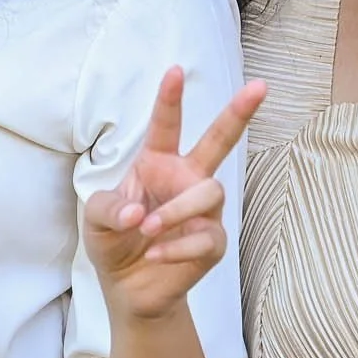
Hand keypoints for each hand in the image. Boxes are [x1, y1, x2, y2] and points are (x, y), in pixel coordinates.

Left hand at [84, 67, 265, 324]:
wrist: (128, 287)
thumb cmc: (113, 240)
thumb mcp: (97, 218)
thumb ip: (111, 209)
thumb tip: (140, 213)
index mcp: (157, 163)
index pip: (166, 126)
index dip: (170, 98)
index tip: (175, 69)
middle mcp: (186, 179)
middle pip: (218, 141)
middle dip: (238, 113)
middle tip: (259, 86)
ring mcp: (204, 211)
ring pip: (209, 193)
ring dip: (175, 211)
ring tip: (147, 229)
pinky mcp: (213, 242)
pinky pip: (205, 236)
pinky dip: (176, 247)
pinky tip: (155, 255)